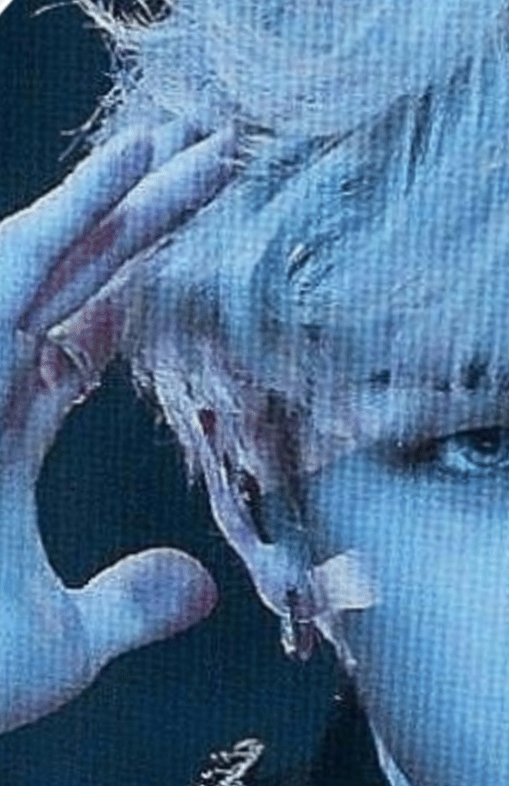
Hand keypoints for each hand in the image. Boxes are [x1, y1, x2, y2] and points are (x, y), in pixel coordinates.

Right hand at [0, 124, 235, 731]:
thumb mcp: (59, 648)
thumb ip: (128, 606)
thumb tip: (201, 589)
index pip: (73, 344)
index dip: (126, 293)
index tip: (174, 249)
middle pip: (73, 284)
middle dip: (141, 222)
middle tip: (212, 163)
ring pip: (53, 257)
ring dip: (124, 194)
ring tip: (189, 137)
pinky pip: (14, 272)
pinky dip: (73, 218)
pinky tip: (135, 165)